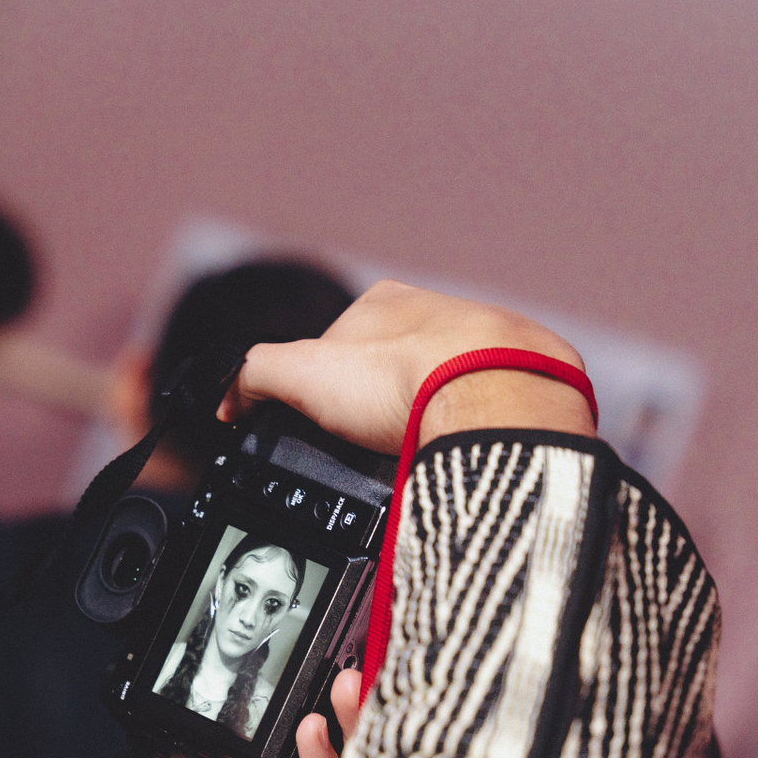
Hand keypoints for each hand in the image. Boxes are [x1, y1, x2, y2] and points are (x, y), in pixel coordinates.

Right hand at [220, 279, 594, 453]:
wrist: (495, 397)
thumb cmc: (405, 378)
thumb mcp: (301, 373)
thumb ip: (253, 377)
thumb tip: (226, 400)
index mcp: (387, 303)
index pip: (342, 343)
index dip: (329, 390)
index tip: (330, 427)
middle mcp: (443, 314)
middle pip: (401, 365)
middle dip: (388, 406)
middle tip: (377, 450)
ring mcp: (491, 345)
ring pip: (453, 385)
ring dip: (438, 417)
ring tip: (423, 455)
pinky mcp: (531, 379)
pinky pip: (498, 409)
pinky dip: (480, 431)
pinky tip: (467, 452)